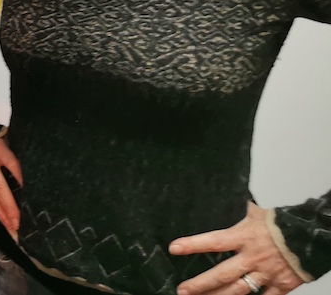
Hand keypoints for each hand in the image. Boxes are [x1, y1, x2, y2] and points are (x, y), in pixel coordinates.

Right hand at [0, 136, 22, 238]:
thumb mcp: (3, 137)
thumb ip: (13, 150)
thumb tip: (31, 164)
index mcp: (0, 150)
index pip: (15, 167)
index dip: (22, 181)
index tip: (31, 197)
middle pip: (0, 188)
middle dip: (10, 208)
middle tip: (18, 223)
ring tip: (7, 224)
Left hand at [171, 202, 303, 294]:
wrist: (312, 235)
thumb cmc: (284, 223)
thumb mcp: (258, 213)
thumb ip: (242, 213)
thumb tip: (231, 200)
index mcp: (244, 237)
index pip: (213, 241)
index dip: (192, 245)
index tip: (174, 248)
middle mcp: (252, 257)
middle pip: (221, 274)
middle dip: (200, 284)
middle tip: (182, 290)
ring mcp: (266, 273)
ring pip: (238, 290)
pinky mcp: (281, 285)